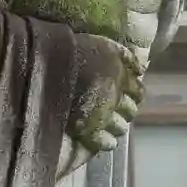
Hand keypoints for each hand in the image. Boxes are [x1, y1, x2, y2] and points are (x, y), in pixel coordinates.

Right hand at [68, 34, 143, 155]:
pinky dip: (106, 142)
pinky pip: (104, 142)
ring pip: (120, 127)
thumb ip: (124, 56)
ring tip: (109, 125)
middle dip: (126, 111)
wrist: (45, 68)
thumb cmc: (72, 51)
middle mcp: (115, 97)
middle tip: (117, 110)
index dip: (135, 93)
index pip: (138, 90)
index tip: (129, 94)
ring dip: (117, 126)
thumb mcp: (102, 44)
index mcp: (120, 76)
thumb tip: (141, 68)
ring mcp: (102, 115)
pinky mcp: (87, 130)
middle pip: (131, 111)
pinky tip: (105, 140)